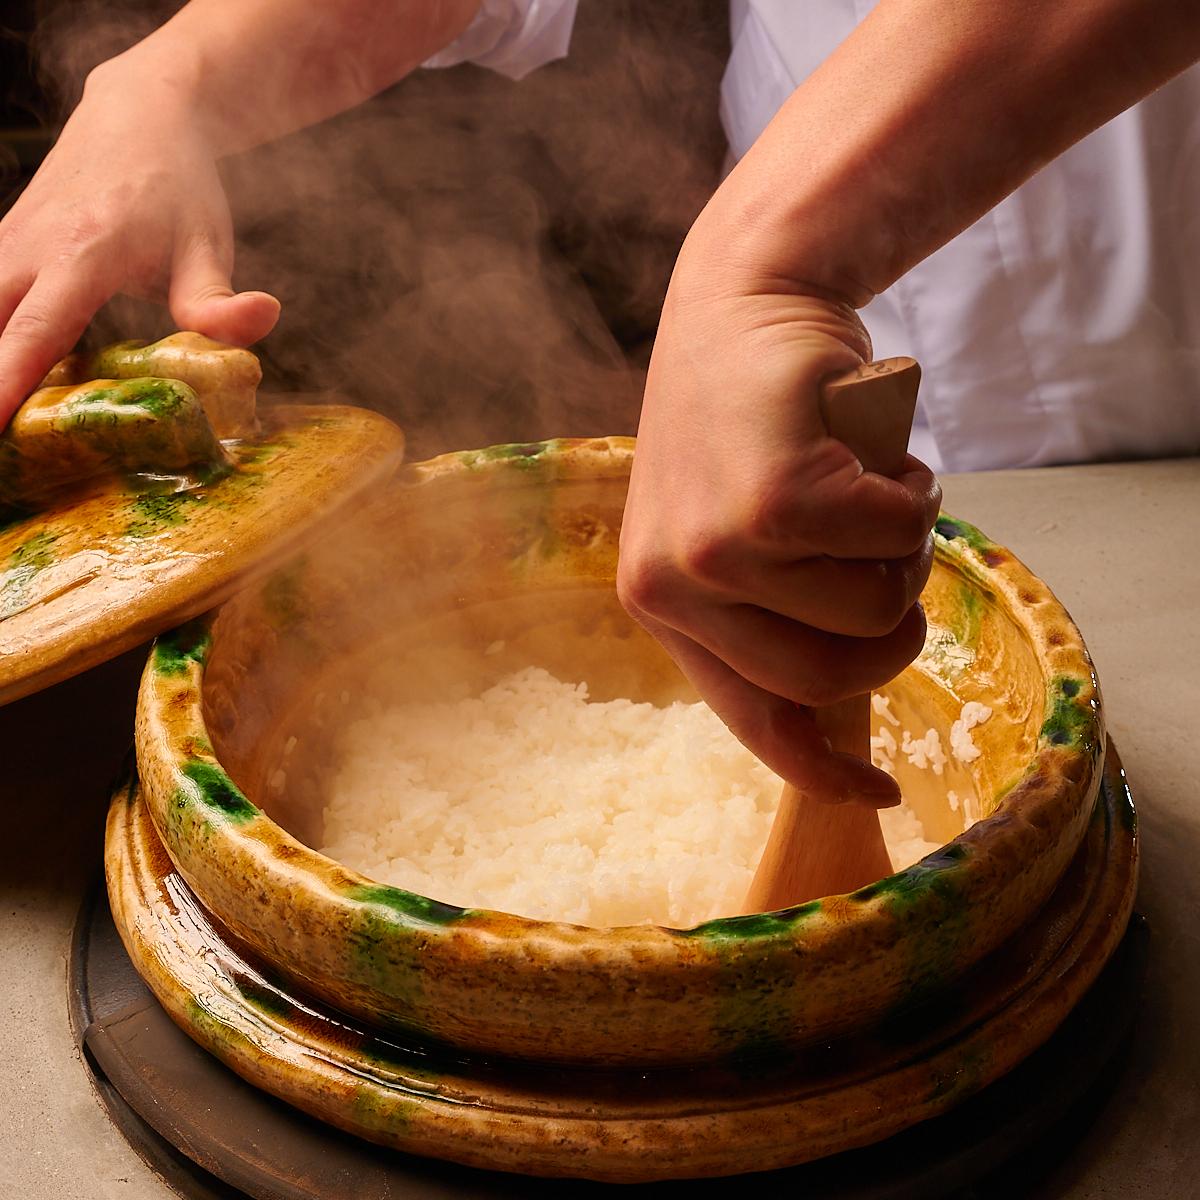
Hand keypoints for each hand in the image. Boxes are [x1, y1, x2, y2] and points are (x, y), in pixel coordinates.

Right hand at [0, 57, 278, 426]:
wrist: (139, 115)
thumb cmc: (179, 187)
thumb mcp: (207, 244)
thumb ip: (218, 300)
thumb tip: (261, 320)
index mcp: (83, 253)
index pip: (37, 331)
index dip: (7, 381)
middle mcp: (29, 247)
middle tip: (2, 451)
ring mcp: (6, 243)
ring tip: (6, 421)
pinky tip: (9, 385)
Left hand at [618, 233, 940, 802]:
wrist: (742, 296)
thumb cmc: (749, 417)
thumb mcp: (735, 522)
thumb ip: (770, 605)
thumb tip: (838, 704)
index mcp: (662, 605)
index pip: (749, 717)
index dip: (820, 769)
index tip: (879, 796)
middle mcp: (673, 591)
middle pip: (834, 679)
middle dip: (891, 624)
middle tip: (892, 560)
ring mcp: (717, 551)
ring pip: (873, 611)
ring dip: (903, 552)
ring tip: (874, 489)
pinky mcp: (772, 503)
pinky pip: (895, 541)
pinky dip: (913, 496)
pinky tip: (880, 452)